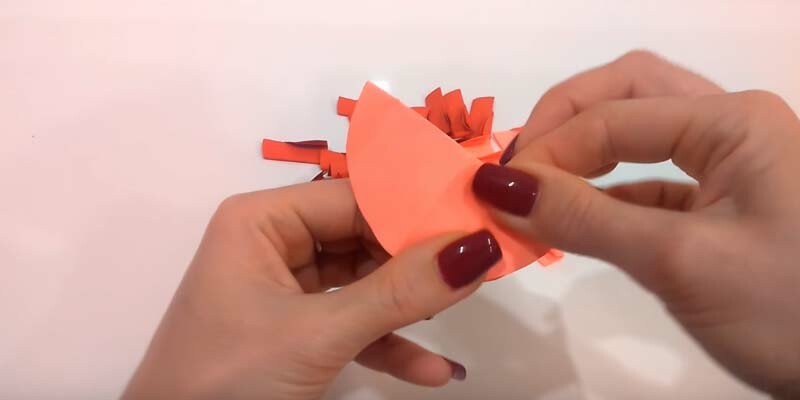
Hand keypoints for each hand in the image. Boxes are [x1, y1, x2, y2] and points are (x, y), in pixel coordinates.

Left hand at [122, 179, 501, 398]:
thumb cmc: (229, 378)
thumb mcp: (319, 333)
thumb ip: (400, 293)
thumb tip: (478, 248)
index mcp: (261, 221)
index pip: (353, 196)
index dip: (415, 207)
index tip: (477, 218)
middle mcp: (273, 244)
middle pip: (363, 236)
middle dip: (418, 258)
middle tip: (482, 262)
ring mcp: (285, 290)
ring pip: (363, 283)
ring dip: (409, 304)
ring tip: (466, 302)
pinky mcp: (294, 332)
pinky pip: (352, 326)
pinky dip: (387, 344)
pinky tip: (432, 370)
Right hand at [473, 51, 799, 397]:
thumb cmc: (787, 309)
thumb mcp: (679, 260)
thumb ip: (585, 218)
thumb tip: (498, 187)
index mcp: (732, 120)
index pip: (612, 115)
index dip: (548, 149)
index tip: (496, 193)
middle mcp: (732, 126)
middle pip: (626, 95)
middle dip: (564, 123)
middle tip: (515, 168)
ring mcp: (732, 166)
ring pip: (638, 136)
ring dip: (582, 157)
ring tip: (532, 190)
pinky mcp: (724, 207)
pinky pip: (652, 183)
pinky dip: (606, 196)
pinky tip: (575, 220)